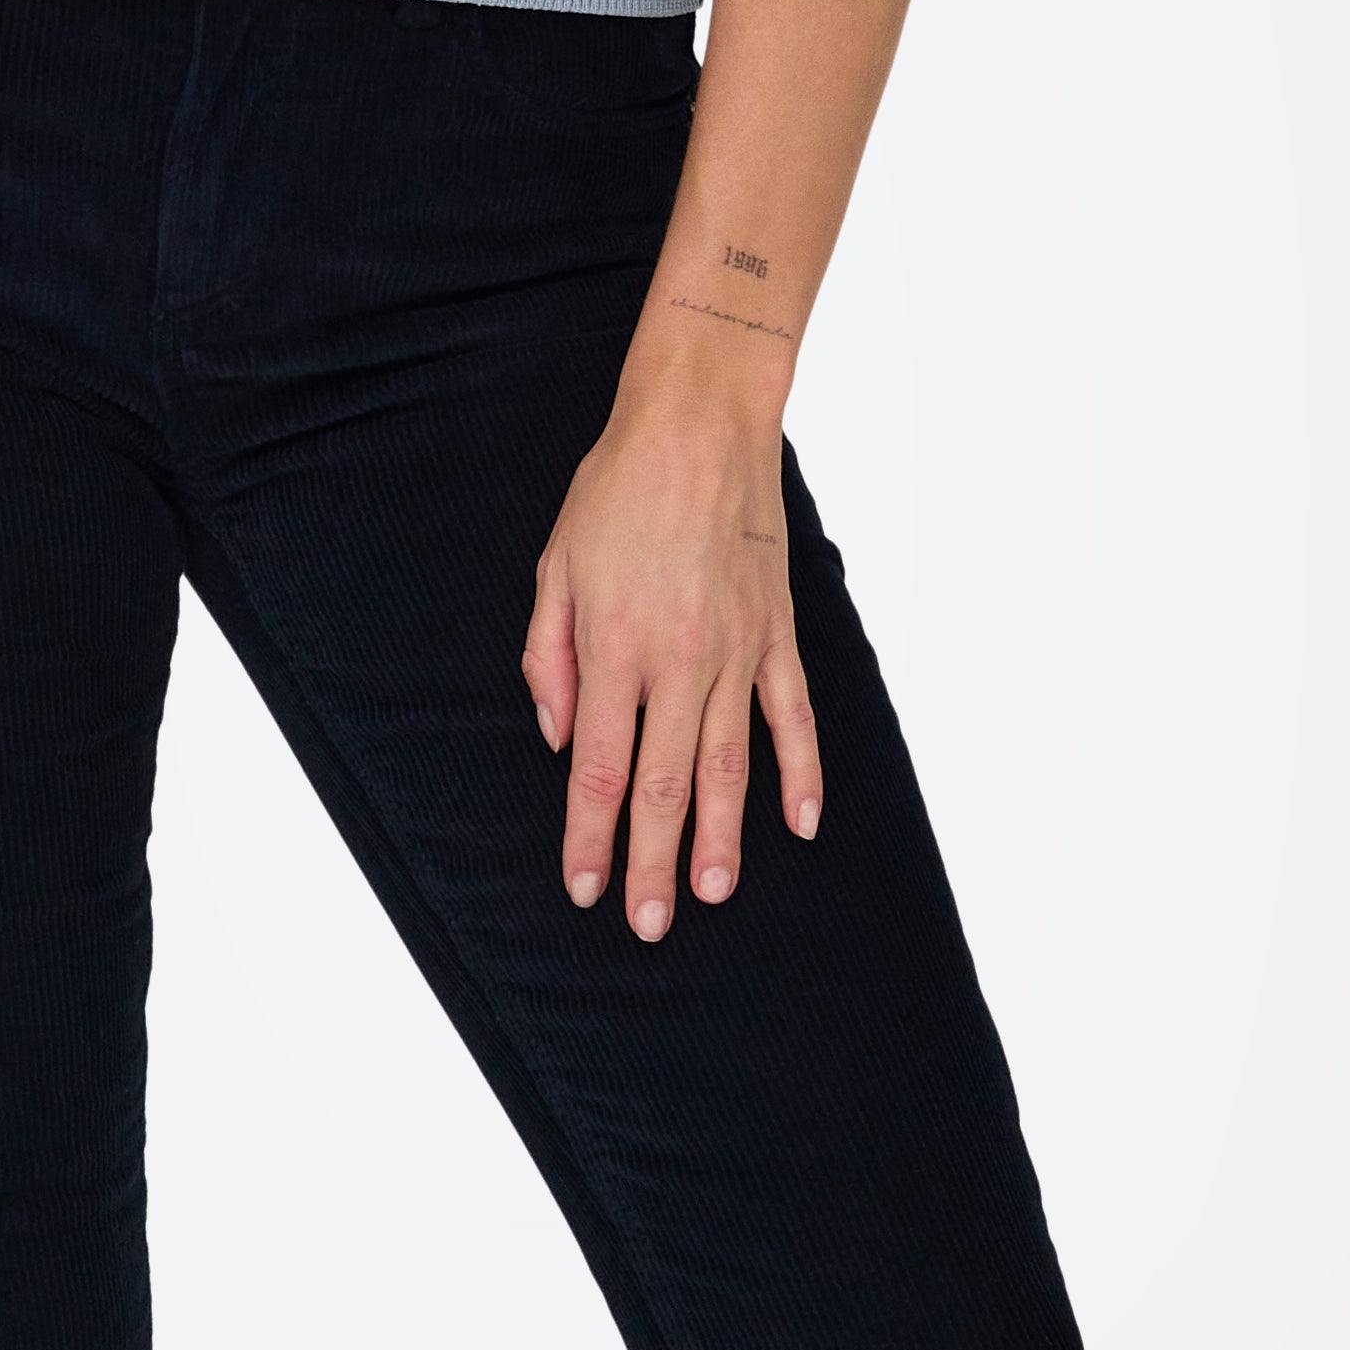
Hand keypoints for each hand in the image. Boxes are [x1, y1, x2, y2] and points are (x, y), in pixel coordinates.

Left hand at [523, 347, 825, 940]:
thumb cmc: (618, 490)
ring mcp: (737, 651)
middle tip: (647, 925)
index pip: (600, 768)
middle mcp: (679, 660)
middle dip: (651, 862)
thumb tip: (560, 740)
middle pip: (663, 784)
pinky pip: (793, 717)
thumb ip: (549, 659)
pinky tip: (800, 825)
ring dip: (720, 837)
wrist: (700, 424)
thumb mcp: (554, 567)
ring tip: (711, 896)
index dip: (590, 836)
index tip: (584, 886)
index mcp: (615, 647)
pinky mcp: (779, 634)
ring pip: (729, 765)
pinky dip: (801, 773)